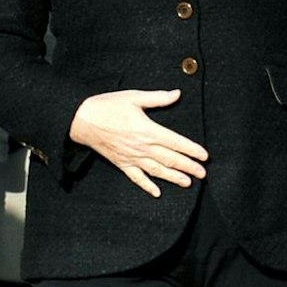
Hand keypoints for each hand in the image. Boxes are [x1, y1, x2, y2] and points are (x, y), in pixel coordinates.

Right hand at [68, 89, 207, 197]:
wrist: (82, 119)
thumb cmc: (108, 105)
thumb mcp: (134, 97)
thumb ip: (158, 98)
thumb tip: (177, 94)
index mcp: (148, 130)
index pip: (176, 142)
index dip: (192, 150)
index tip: (204, 156)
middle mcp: (142, 147)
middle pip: (170, 159)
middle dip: (188, 167)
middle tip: (203, 173)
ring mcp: (131, 158)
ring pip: (157, 171)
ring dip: (174, 178)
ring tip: (188, 183)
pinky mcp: (121, 164)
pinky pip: (137, 178)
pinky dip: (147, 186)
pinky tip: (157, 193)